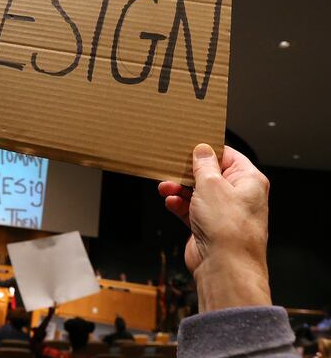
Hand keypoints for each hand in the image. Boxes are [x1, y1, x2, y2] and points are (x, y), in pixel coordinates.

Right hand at [158, 144, 271, 311]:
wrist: (224, 267)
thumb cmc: (227, 227)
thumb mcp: (211, 185)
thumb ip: (204, 165)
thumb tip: (203, 150)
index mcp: (248, 180)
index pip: (227, 156)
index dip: (207, 151)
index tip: (188, 146)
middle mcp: (238, 196)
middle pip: (210, 174)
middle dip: (188, 172)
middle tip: (171, 167)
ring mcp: (223, 212)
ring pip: (197, 192)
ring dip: (179, 189)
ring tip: (165, 187)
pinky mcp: (208, 226)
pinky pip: (191, 210)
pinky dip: (179, 205)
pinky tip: (170, 202)